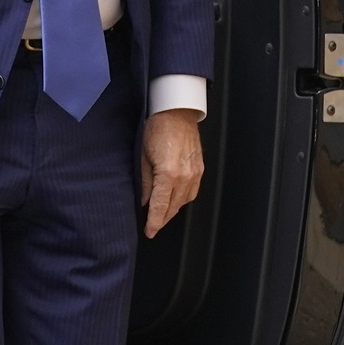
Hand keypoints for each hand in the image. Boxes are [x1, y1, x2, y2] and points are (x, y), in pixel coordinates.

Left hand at [140, 109, 204, 237]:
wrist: (177, 112)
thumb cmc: (158, 128)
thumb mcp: (143, 157)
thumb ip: (144, 182)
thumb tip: (143, 201)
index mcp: (168, 174)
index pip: (160, 207)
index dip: (154, 222)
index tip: (149, 232)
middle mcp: (184, 177)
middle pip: (173, 208)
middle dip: (162, 219)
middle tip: (153, 226)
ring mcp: (195, 173)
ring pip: (184, 202)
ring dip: (173, 210)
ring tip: (162, 215)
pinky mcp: (199, 169)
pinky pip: (192, 191)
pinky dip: (183, 199)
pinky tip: (175, 200)